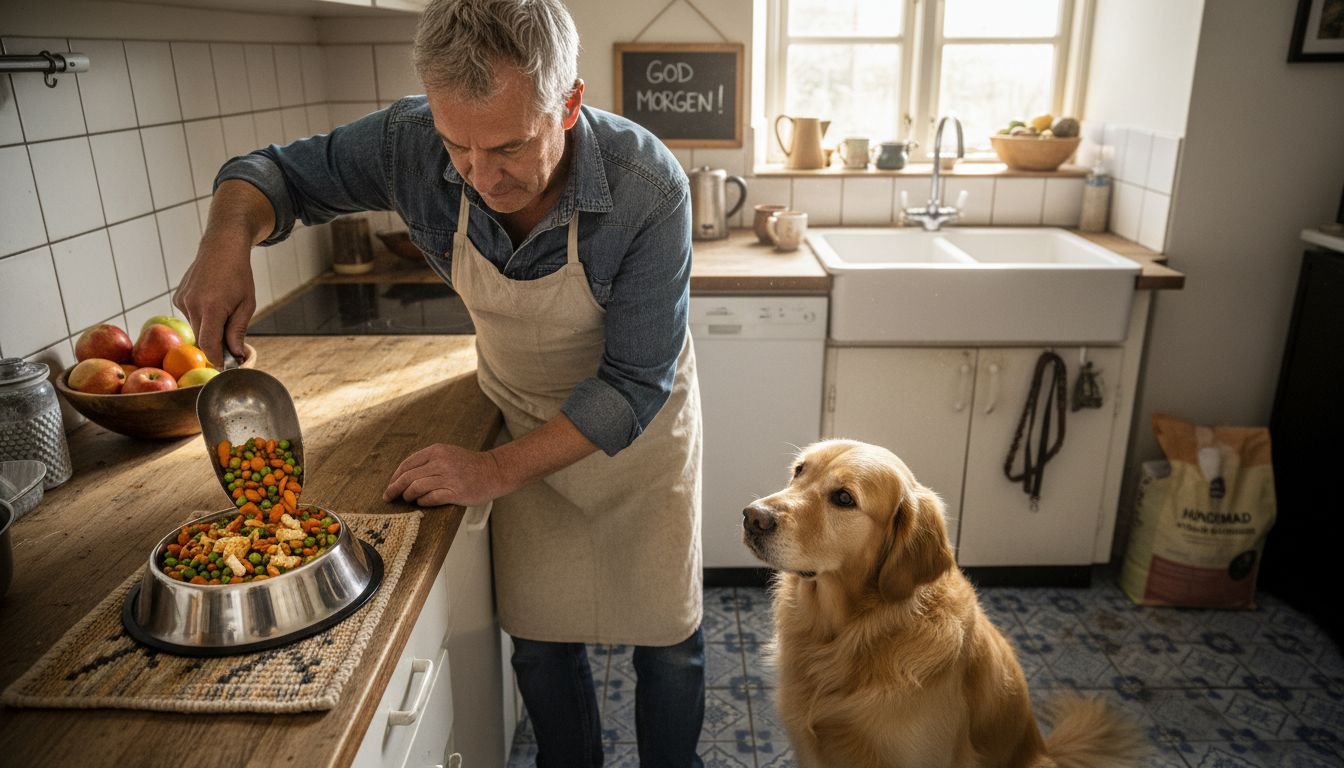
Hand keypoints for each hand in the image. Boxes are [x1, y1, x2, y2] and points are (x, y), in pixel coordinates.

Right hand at [174, 179, 273, 366]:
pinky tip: (212, 301)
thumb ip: (238, 331)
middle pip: (203, 338)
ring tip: (224, 311)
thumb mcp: (246, 304)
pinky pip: (191, 316)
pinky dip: (202, 316)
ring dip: (210, 329)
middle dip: (217, 345)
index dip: (216, 359)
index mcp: (212, 307)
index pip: (209, 344)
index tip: (225, 367)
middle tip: (232, 345)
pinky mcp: (178, 297)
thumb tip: (235, 356)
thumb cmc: (239, 275)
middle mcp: (192, 305)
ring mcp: (182, 300)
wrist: (221, 246)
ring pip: (196, 328)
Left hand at [384, 443, 508, 506]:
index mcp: (436, 451)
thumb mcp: (447, 454)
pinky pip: (430, 498)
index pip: (407, 464)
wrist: (494, 471)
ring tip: (408, 499)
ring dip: (408, 496)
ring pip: (416, 488)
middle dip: (394, 488)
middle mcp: (441, 462)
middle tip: (388, 497)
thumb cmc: (469, 465)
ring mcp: (448, 478)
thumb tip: (404, 476)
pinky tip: (422, 503)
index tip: (390, 485)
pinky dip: (422, 502)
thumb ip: (428, 461)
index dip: (395, 476)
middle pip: (408, 477)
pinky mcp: (455, 492)